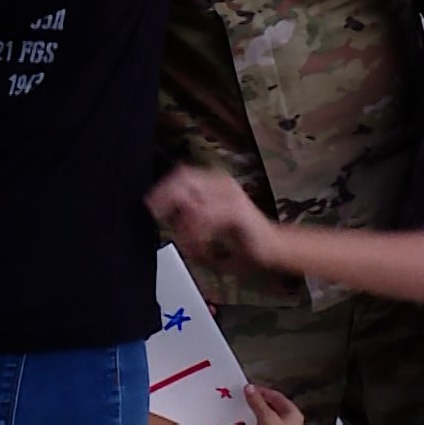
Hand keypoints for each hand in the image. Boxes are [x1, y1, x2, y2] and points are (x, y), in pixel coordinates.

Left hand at [146, 165, 278, 270]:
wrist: (273, 249)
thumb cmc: (241, 239)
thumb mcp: (205, 227)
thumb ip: (186, 219)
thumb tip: (165, 216)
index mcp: (214, 183)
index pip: (182, 175)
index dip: (163, 188)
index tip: (150, 205)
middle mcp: (222, 183)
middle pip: (184, 180)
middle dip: (166, 197)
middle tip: (156, 215)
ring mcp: (230, 195)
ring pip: (193, 201)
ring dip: (184, 225)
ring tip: (187, 243)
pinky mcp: (237, 211)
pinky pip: (207, 218)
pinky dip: (197, 234)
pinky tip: (198, 247)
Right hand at [244, 385, 305, 424]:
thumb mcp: (267, 416)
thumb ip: (258, 402)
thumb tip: (250, 389)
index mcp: (293, 412)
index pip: (276, 395)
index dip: (262, 390)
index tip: (250, 388)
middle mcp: (290, 421)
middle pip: (270, 406)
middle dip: (257, 402)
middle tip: (246, 398)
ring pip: (266, 417)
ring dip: (255, 414)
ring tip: (245, 413)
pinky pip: (262, 423)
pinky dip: (254, 422)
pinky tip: (248, 422)